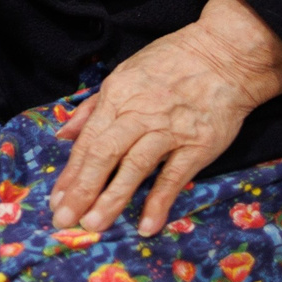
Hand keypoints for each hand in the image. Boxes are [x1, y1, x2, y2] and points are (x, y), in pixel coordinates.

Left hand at [50, 0, 281, 234]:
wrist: (225, 56)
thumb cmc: (171, 63)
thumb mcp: (125, 73)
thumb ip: (93, 107)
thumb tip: (64, 135)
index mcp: (117, 96)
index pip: (88, 140)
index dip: (71, 173)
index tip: (56, 200)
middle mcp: (138, 114)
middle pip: (104, 155)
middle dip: (82, 190)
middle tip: (65, 220)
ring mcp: (169, 131)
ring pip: (134, 168)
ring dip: (112, 199)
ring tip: (94, 226)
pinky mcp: (197, 145)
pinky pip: (174, 177)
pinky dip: (160, 201)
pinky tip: (147, 225)